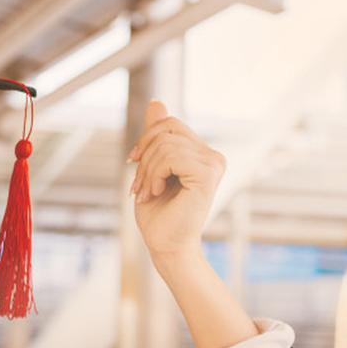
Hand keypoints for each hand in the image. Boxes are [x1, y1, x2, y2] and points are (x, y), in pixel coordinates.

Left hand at [128, 100, 225, 259]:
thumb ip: (156, 136)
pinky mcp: (208, 174)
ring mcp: (213, 164)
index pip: (169, 122)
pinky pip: (170, 156)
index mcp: (202, 153)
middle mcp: (213, 156)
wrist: (165, 245)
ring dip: (146, 170)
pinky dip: (154, 174)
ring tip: (147, 193)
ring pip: (165, 143)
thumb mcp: (151, 167)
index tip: (133, 163)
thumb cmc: (158, 213)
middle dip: (144, 154)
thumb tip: (156, 101)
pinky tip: (156, 192)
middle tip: (138, 184)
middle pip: (166, 127)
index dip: (146, 138)